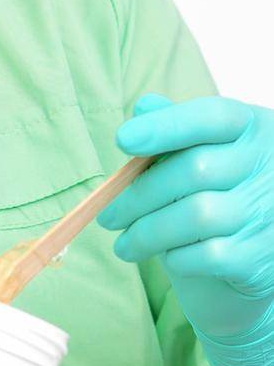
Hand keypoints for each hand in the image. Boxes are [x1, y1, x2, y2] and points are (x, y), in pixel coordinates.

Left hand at [97, 92, 273, 365]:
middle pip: (194, 169)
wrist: (259, 249)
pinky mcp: (262, 256)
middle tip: (108, 215)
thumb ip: (178, 127)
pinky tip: (166, 257)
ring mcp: (269, 211)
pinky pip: (208, 255)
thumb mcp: (211, 149)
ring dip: (147, 233)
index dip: (165, 125)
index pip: (212, 116)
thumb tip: (144, 107)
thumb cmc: (224, 188)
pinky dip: (177, 257)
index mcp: (253, 129)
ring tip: (124, 244)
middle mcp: (268, 165)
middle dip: (140, 195)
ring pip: (197, 215)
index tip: (123, 140)